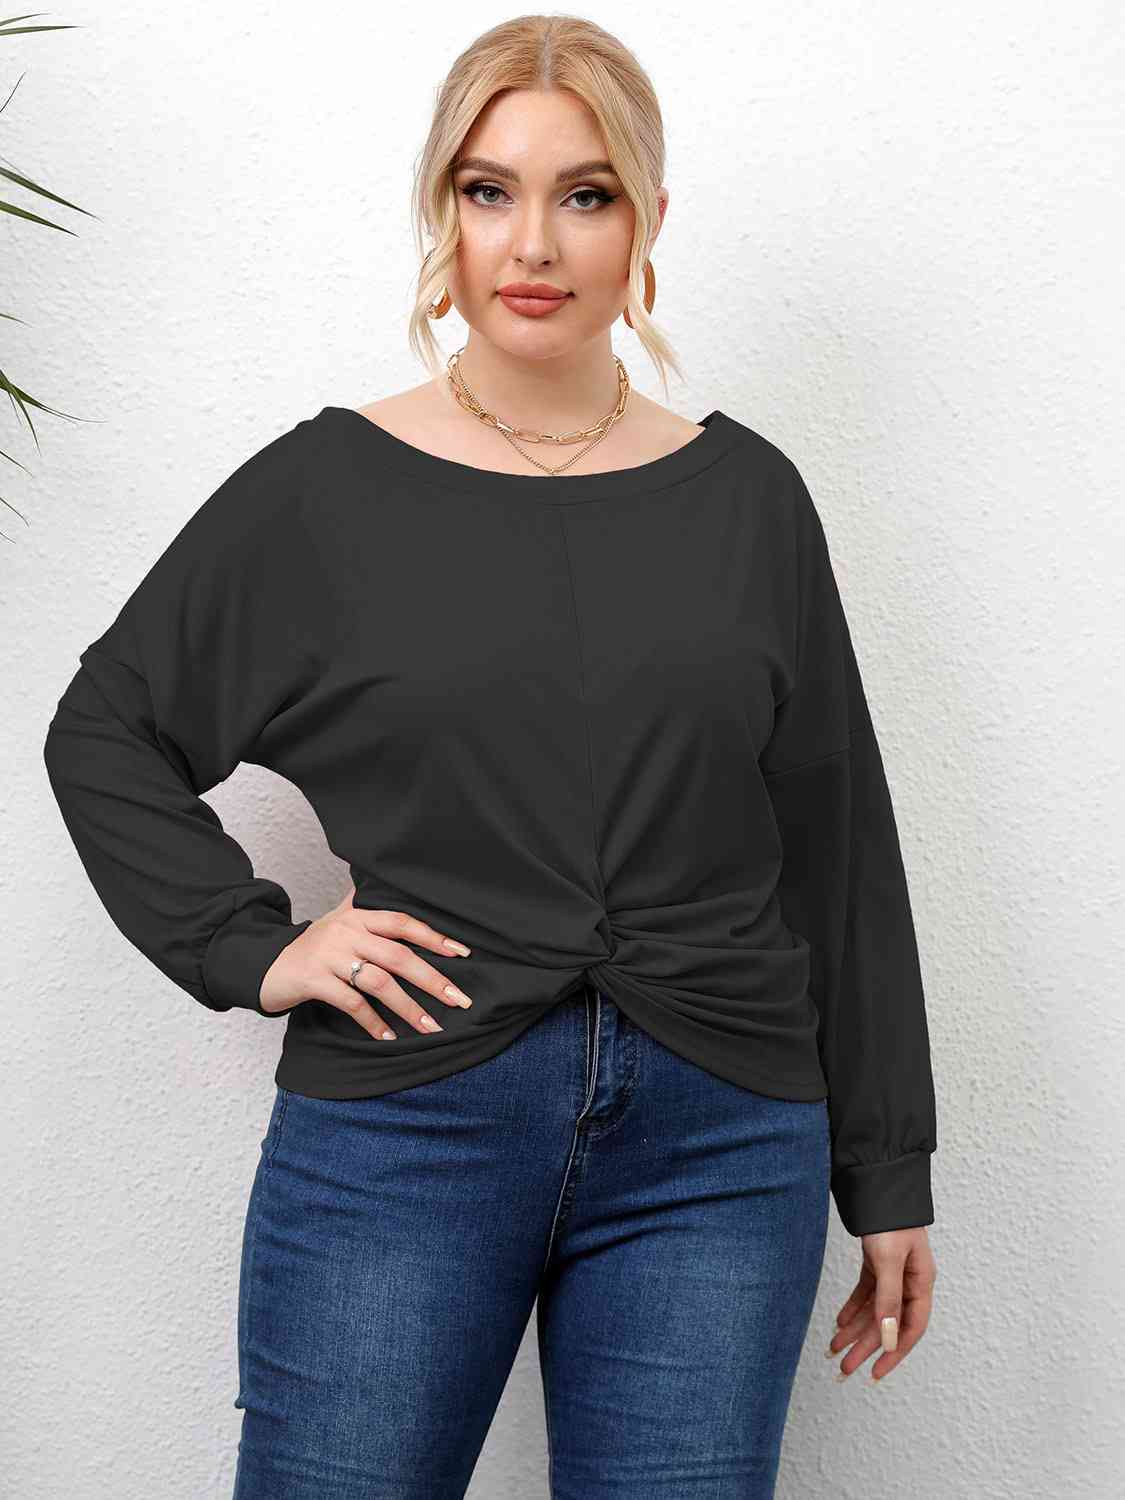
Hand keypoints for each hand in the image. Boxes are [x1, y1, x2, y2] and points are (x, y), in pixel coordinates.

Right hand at [258, 884, 474, 1040]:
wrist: (268, 963)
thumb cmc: (314, 943)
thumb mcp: (339, 918)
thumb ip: (366, 902)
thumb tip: (395, 882)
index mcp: (357, 915)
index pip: (402, 922)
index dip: (434, 936)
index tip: (463, 953)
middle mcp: (346, 932)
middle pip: (397, 955)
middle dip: (432, 979)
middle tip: (458, 999)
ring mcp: (329, 956)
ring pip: (378, 982)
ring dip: (408, 1007)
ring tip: (431, 1027)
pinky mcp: (314, 980)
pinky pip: (351, 1003)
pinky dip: (372, 1022)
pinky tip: (389, 1037)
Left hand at [826, 1226, 936, 1383]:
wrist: (878, 1181)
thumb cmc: (890, 1219)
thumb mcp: (888, 1260)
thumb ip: (888, 1299)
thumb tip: (889, 1338)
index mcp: (921, 1282)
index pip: (910, 1328)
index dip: (893, 1353)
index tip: (875, 1373)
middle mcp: (909, 1280)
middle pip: (887, 1323)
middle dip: (865, 1347)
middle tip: (844, 1368)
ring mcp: (893, 1271)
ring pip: (874, 1310)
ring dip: (855, 1330)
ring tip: (835, 1349)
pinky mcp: (878, 1261)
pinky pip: (867, 1293)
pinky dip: (853, 1308)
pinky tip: (840, 1322)